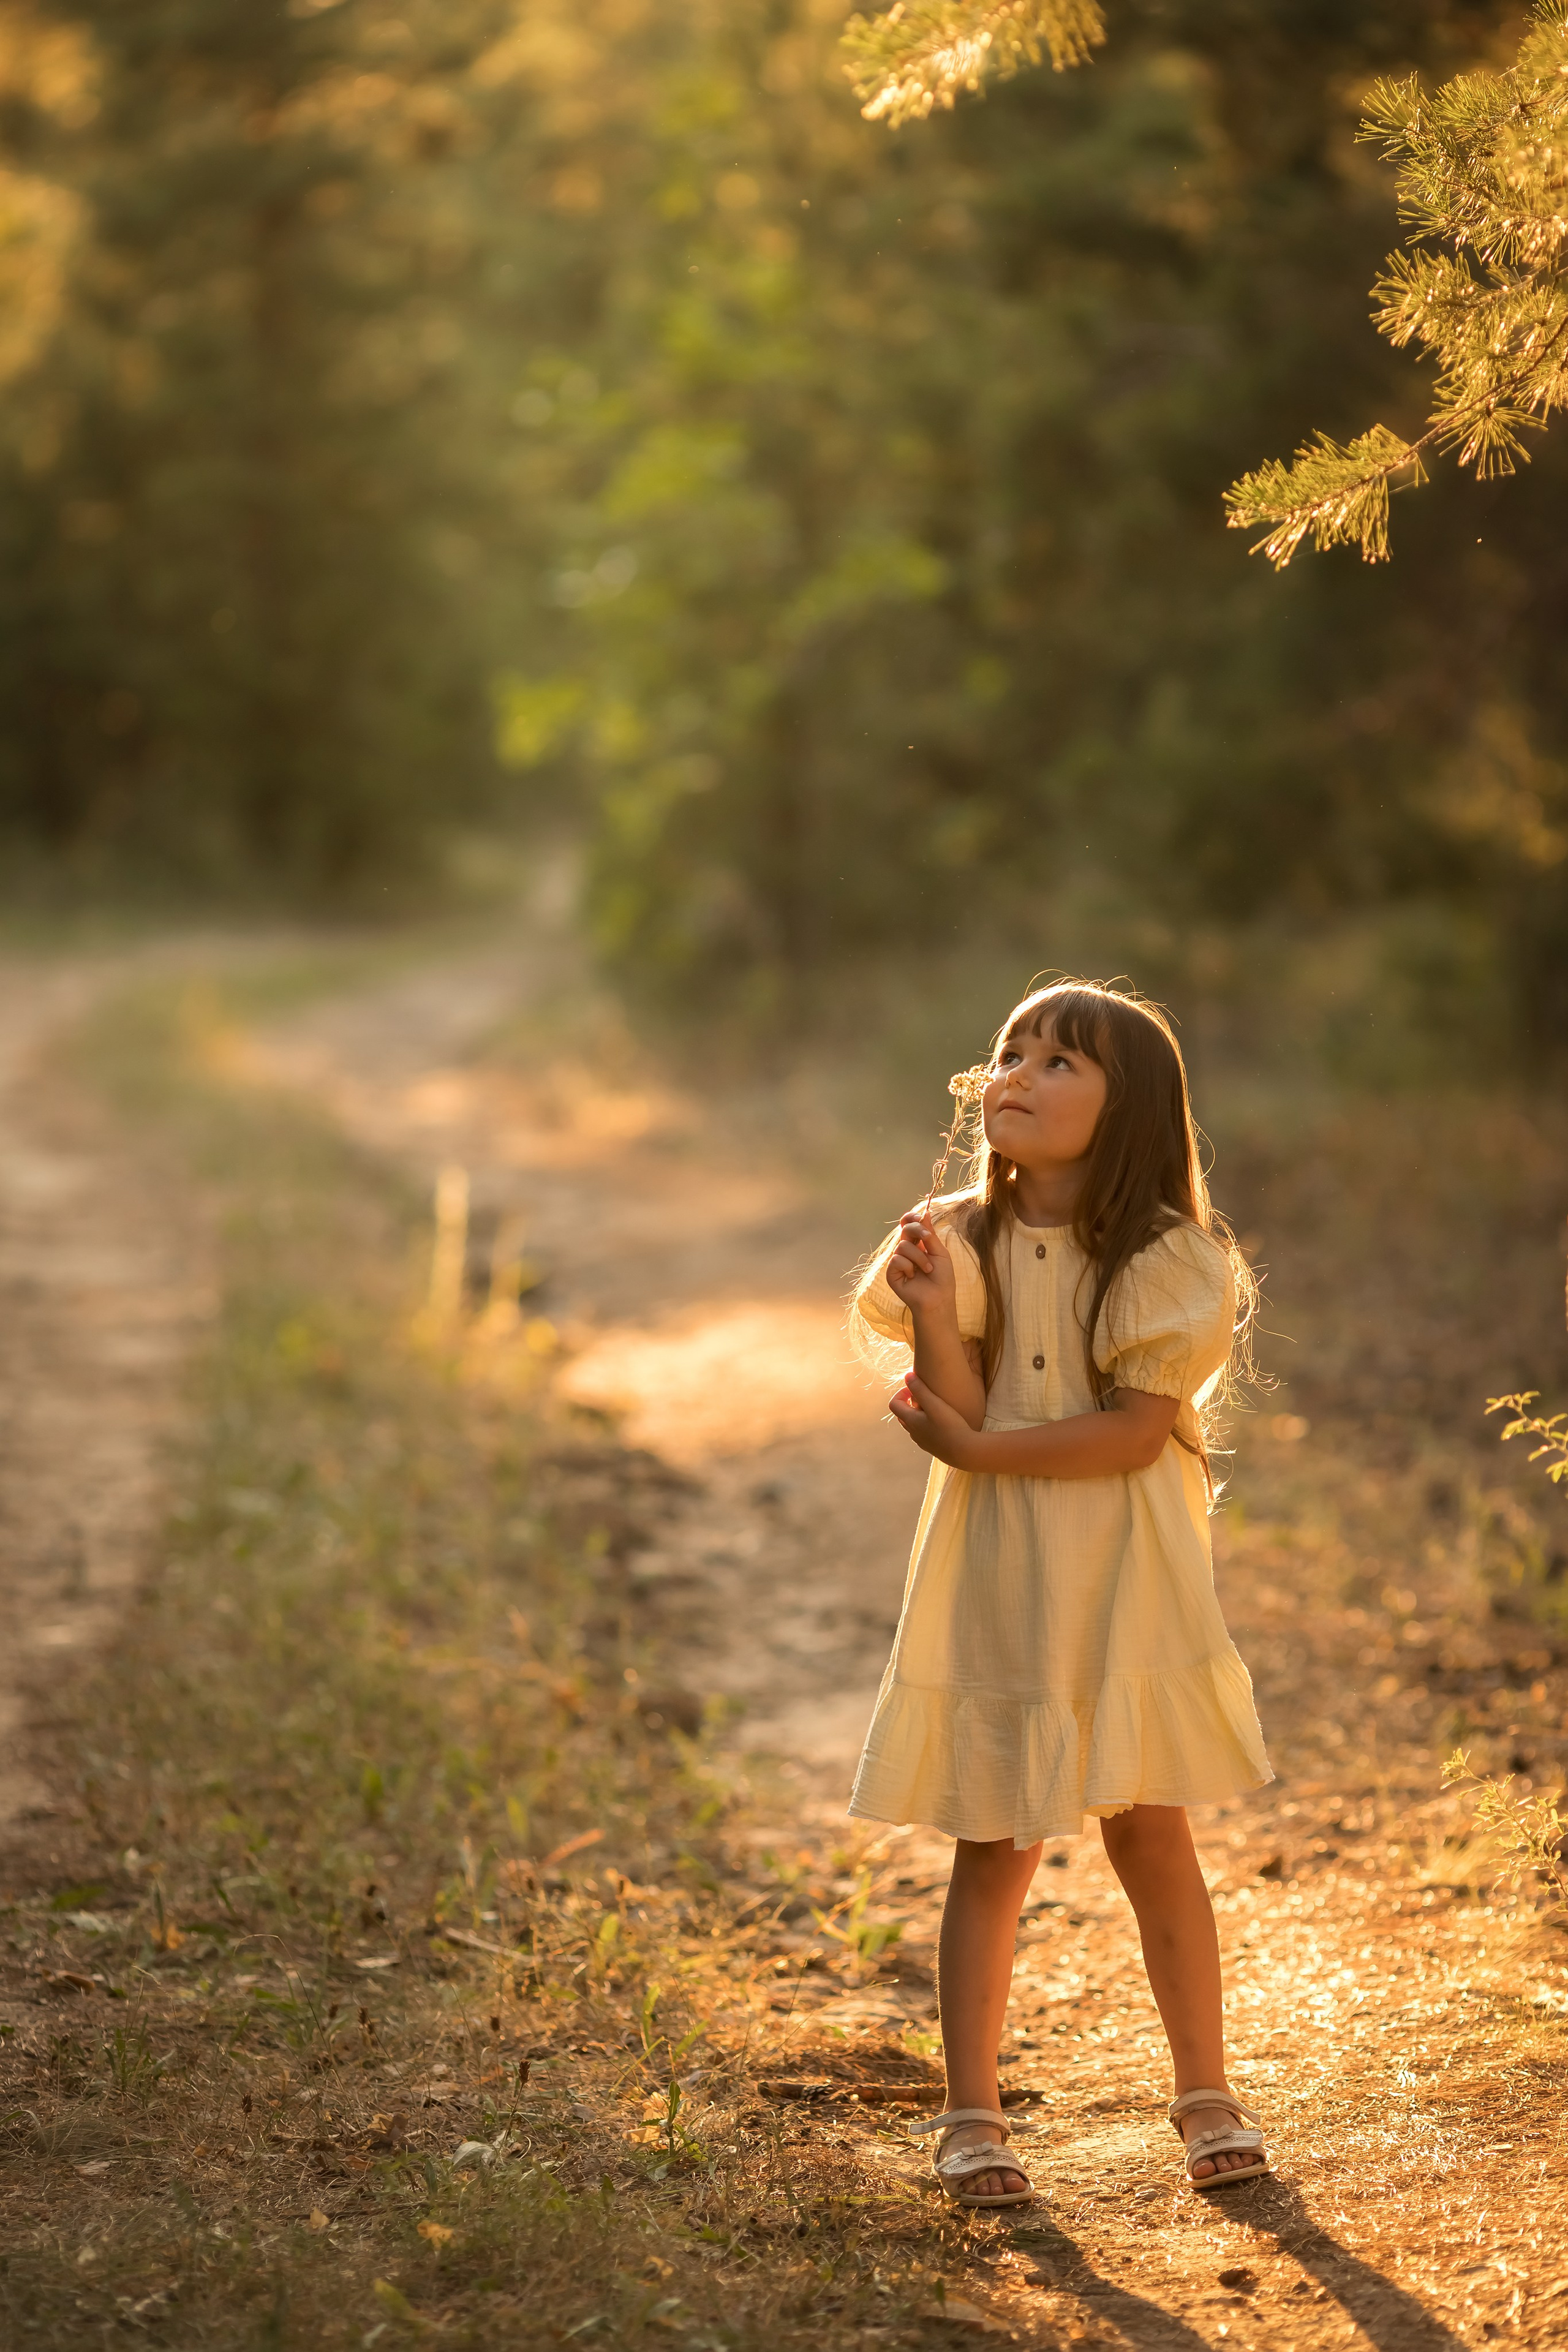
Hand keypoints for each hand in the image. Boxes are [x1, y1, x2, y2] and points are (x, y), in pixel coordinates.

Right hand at [884, 1210, 957, 1324]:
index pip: (909, 1224)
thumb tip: (925, 1213)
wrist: (938, 1298)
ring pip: (902, 1246)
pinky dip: (908, 1267)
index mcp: (918, 1243)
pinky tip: (913, 1277)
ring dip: (919, 1257)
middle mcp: (907, 1250)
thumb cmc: (942, 1277)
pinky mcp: (891, 1273)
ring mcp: (898, 1261)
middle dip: (917, 1231)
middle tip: (927, 1239)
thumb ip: (930, 1234)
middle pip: (904, 1229)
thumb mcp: (940, 1252)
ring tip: (927, 1269)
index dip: (911, 1218)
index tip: (920, 1218)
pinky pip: (896, 1260)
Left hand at [889, 1371, 980, 1468]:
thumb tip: (907, 1376)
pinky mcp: (933, 1447)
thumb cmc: (949, 1425)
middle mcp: (913, 1433)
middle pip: (902, 1415)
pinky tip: (941, 1422)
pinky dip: (926, 1424)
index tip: (914, 1389)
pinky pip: (923, 1433)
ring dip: (918, 1414)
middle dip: (908, 1403)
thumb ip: (920, 1389)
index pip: (894, 1405)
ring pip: (913, 1425)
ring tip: (933, 1408)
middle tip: (923, 1396)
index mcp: (910, 1421)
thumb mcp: (934, 1403)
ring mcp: (922, 1442)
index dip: (901, 1393)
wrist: (965, 1452)